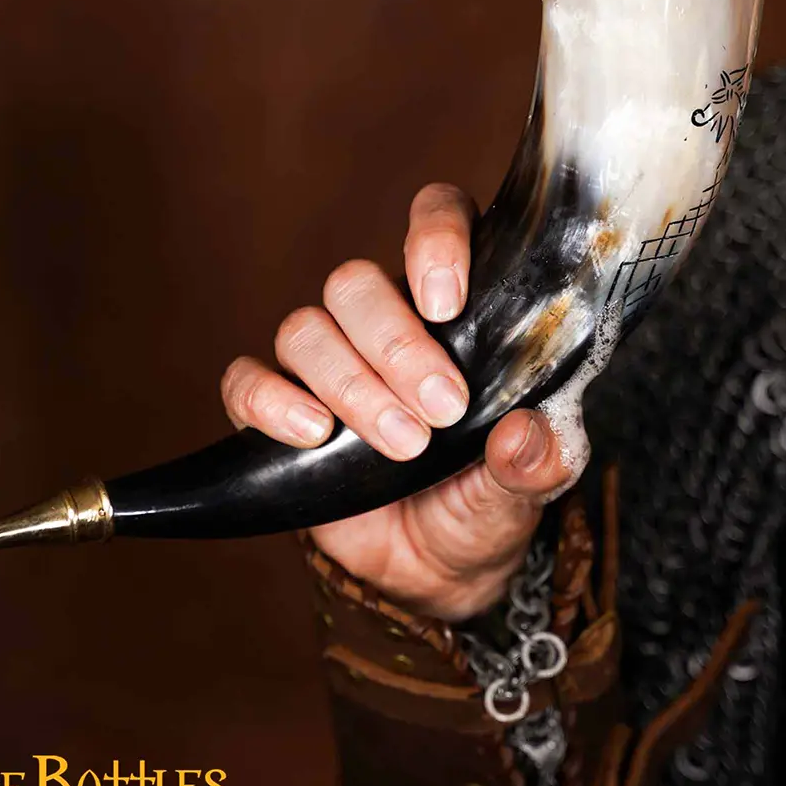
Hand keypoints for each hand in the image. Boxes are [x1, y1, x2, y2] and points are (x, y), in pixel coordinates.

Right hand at [220, 183, 571, 621]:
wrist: (433, 566)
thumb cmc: (483, 499)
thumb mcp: (530, 487)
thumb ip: (539, 460)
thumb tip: (525, 435)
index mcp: (452, 307)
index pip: (435, 219)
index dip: (433, 238)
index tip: (447, 302)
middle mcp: (382, 319)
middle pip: (354, 282)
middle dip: (396, 345)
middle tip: (442, 409)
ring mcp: (325, 361)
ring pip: (304, 328)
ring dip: (351, 384)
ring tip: (400, 441)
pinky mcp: (275, 409)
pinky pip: (246, 381)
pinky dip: (270, 401)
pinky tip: (311, 433)